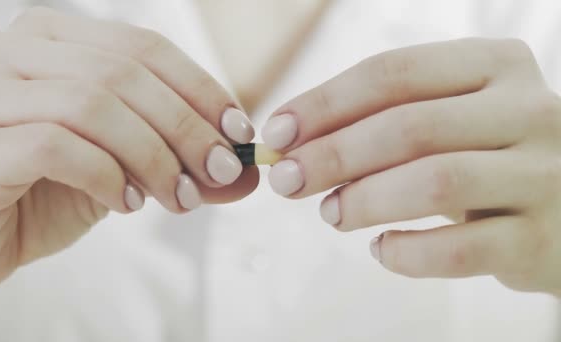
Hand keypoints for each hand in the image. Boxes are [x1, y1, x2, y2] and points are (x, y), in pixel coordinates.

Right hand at [0, 7, 257, 295]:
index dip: (202, 89)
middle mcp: (15, 50)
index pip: (146, 48)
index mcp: (55, 38)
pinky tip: (124, 204)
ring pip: (94, 105)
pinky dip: (104, 176)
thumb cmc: (47, 191)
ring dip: (153, 157)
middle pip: (125, 74)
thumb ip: (183, 166)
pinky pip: (55, 145)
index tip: (240, 134)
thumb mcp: (126, 169)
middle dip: (186, 128)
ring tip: (178, 197)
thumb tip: (248, 174)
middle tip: (221, 172)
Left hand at [262, 38, 560, 294]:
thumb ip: (385, 123)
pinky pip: (459, 248)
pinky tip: (382, 249)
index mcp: (494, 66)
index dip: (324, 104)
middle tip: (287, 180)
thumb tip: (295, 148)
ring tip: (331, 213)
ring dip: (364, 200)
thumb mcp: (449, 121)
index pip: (394, 73)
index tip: (277, 134)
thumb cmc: (487, 157)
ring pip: (435, 181)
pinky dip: (406, 253)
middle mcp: (528, 111)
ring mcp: (543, 175)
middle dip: (332, 154)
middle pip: (408, 125)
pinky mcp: (542, 239)